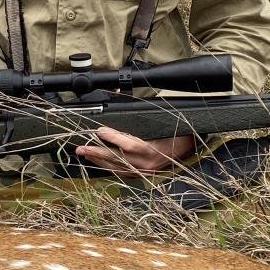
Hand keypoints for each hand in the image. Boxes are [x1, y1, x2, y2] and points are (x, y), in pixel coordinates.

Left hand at [75, 126, 195, 176]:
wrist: (188, 149)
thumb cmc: (175, 132)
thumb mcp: (160, 122)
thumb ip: (141, 115)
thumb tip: (121, 94)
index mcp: (153, 149)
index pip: (129, 145)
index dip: (113, 138)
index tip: (99, 130)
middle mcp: (147, 163)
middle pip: (117, 159)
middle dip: (96, 153)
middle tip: (81, 148)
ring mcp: (144, 172)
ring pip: (116, 168)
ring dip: (98, 161)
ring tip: (84, 154)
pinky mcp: (142, 176)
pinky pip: (121, 173)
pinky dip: (108, 167)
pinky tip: (98, 162)